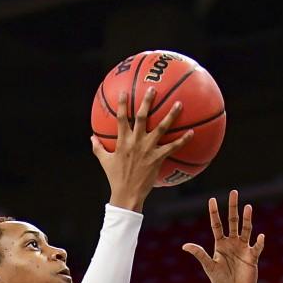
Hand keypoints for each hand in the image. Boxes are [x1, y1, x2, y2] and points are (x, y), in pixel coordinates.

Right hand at [93, 86, 192, 212]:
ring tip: (179, 104)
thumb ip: (98, 148)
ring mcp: (147, 149)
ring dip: (170, 115)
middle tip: (153, 88)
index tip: (124, 91)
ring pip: (161, 128)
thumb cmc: (115, 178)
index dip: (121, 104)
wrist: (127, 194)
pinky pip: (172, 147)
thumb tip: (91, 137)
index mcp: (122, 141)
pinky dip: (183, 140)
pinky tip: (192, 132)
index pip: (120, 118)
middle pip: (141, 117)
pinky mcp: (157, 158)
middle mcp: (135, 141)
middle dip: (147, 101)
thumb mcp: (104, 161)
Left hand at [184, 190, 265, 282]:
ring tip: (248, 207)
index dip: (214, 212)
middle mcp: (232, 243)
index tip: (212, 199)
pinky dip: (259, 242)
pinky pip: (256, 247)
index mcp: (220, 244)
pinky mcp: (252, 257)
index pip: (217, 224)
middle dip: (233, 207)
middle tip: (233, 192)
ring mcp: (243, 248)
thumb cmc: (220, 282)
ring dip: (247, 219)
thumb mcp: (209, 267)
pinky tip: (260, 236)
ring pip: (246, 230)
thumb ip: (199, 254)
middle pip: (233, 221)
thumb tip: (184, 246)